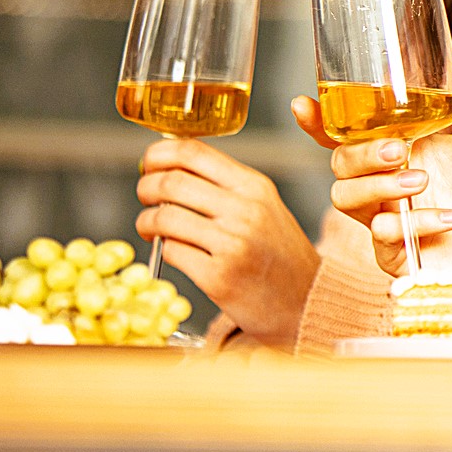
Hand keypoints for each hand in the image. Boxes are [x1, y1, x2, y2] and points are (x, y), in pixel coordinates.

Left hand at [134, 136, 319, 348]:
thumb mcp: (264, 206)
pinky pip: (170, 251)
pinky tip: (173, 250)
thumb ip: (224, 187)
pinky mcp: (218, 276)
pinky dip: (163, 249)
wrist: (306, 299)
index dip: (160, 153)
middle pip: (171, 181)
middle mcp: (245, 210)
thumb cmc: (278, 252)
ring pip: (164, 217)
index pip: (194, 152)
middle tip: (145, 197)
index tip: (150, 162)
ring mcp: (232, 243)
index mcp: (255, 186)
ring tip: (151, 228)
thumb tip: (168, 170)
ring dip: (146, 222)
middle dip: (146, 187)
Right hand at [301, 57, 451, 278]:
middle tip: (398, 151)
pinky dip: (409, 226)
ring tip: (422, 183)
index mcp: (413, 147)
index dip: (321, 121)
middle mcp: (397, 182)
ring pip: (346, 200)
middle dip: (359, 154)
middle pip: (341, 164)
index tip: (303, 104)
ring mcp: (398, 220)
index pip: (352, 133)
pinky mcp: (407, 256)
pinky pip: (382, 241)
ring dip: (378, 188)